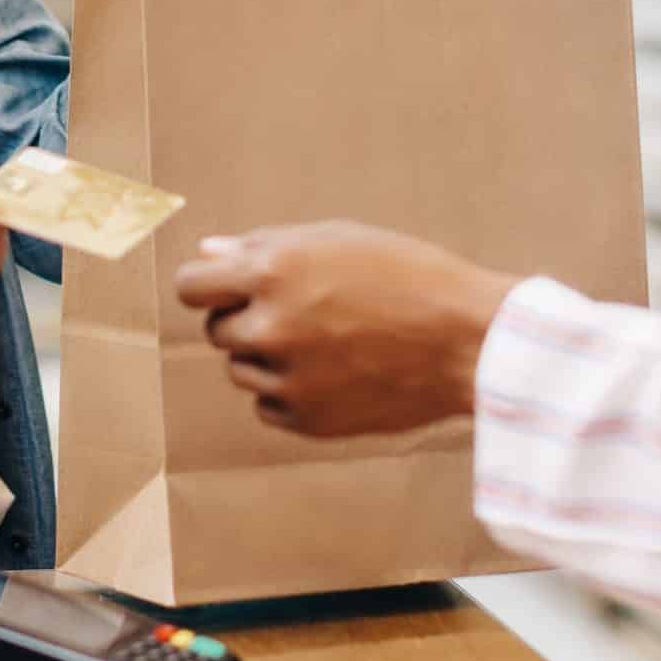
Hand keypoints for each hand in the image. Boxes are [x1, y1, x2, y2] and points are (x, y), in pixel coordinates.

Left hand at [171, 222, 514, 437]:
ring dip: (267, 357)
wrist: (470, 342)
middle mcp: (271, 326)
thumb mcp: (336, 240)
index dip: (208, 283)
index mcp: (273, 272)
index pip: (191, 285)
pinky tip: (335, 373)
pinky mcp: (308, 420)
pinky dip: (289, 393)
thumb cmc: (408, 276)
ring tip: (328, 342)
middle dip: (246, 318)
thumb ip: (264, 247)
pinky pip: (268, 405)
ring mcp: (289, 378)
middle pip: (218, 330)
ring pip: (241, 370)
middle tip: (303, 311)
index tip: (226, 287)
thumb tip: (208, 252)